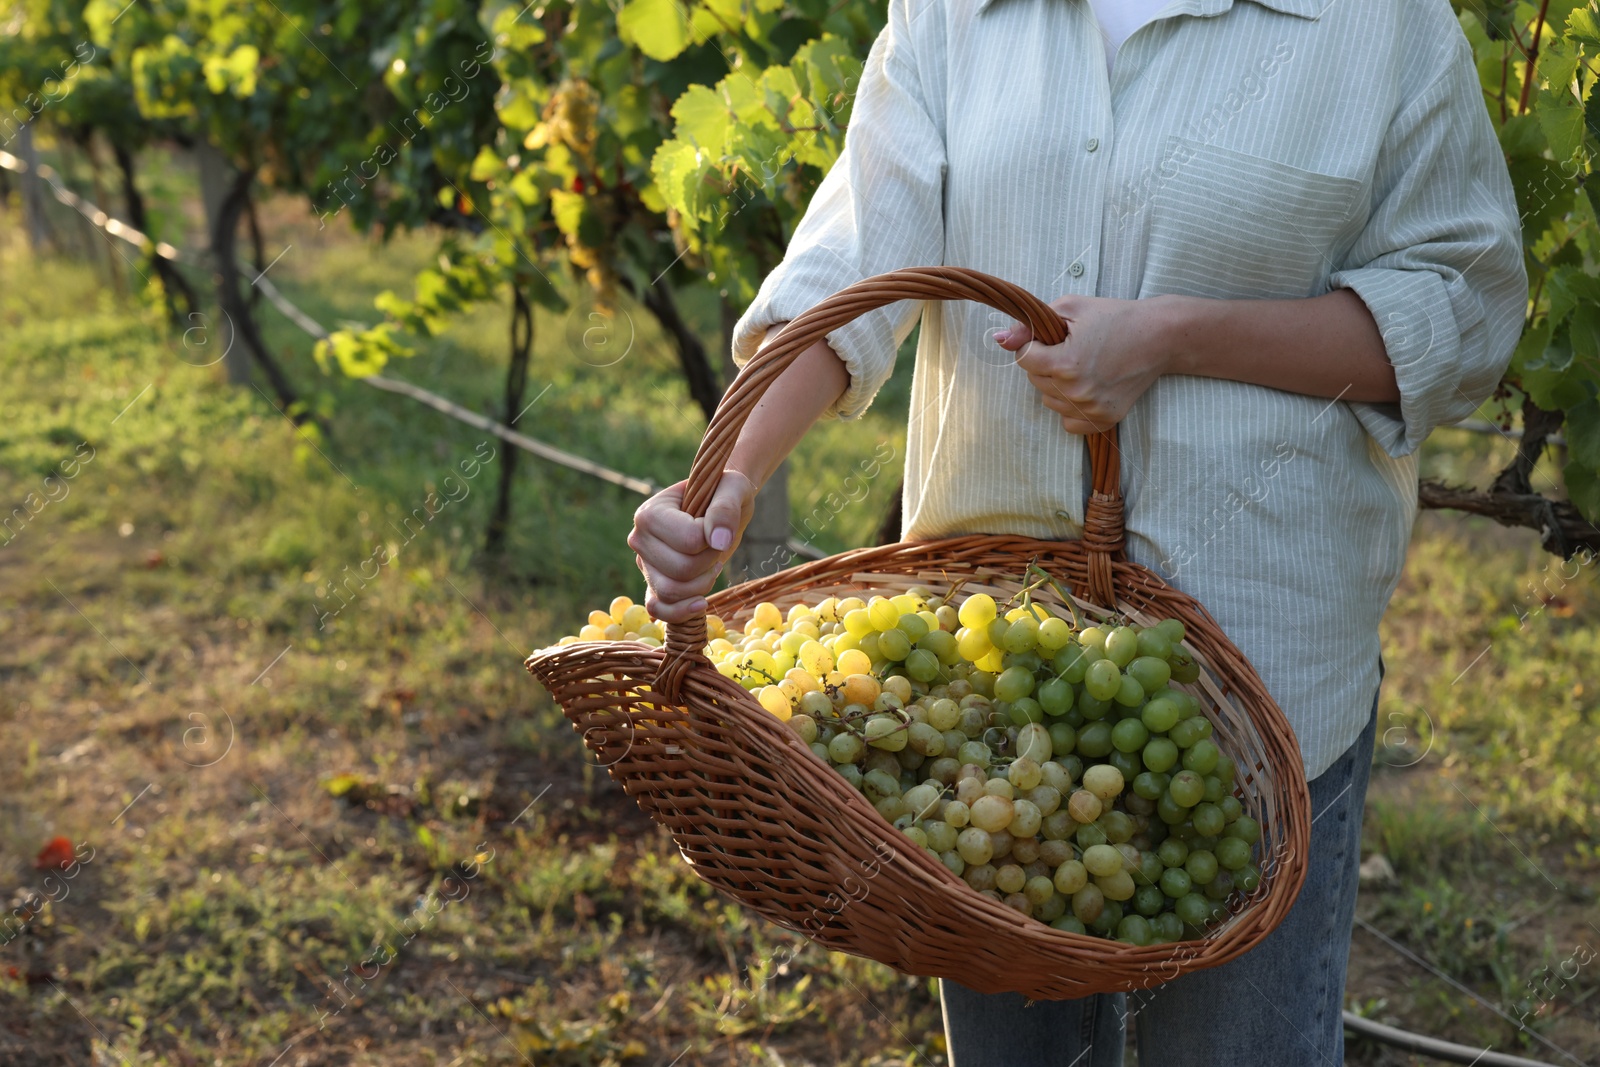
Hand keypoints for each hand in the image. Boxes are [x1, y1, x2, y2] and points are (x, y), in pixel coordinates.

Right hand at [627, 469, 758, 622]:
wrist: (719, 509)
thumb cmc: (722, 493)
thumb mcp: (732, 489)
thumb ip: (725, 509)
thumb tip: (719, 541)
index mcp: (650, 514)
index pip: (688, 541)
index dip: (713, 538)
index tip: (718, 525)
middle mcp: (640, 540)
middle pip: (681, 570)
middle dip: (710, 561)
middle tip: (716, 545)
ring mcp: (645, 565)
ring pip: (672, 592)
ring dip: (703, 583)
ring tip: (712, 563)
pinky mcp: (654, 584)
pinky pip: (659, 610)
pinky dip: (681, 612)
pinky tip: (701, 603)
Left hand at [994, 294, 1175, 435]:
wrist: (1158, 337)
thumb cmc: (1115, 317)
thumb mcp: (1070, 308)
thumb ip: (1030, 325)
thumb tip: (999, 339)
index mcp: (1065, 364)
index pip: (1024, 359)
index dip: (1035, 344)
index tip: (1055, 337)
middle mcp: (1076, 392)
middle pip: (1035, 380)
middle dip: (1046, 363)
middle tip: (1074, 348)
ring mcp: (1090, 410)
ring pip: (1048, 400)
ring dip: (1056, 384)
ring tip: (1083, 365)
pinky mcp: (1103, 421)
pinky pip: (1067, 421)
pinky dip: (1070, 406)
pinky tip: (1087, 386)